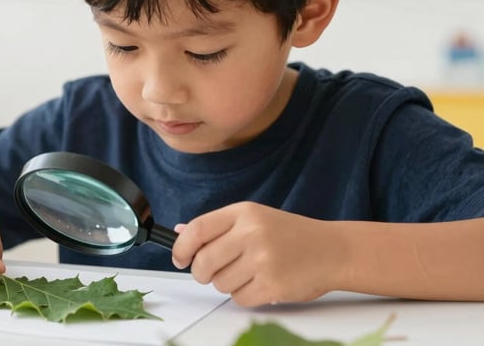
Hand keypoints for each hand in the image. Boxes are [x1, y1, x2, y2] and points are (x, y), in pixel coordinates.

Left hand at [171, 201, 345, 306]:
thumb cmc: (290, 235)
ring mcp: (263, 260)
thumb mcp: (254, 218)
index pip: (197, 230)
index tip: (179, 258)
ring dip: (228, 284)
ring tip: (249, 272)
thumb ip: (217, 226)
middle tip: (211, 272)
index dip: (181, 248)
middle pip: (203, 262)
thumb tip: (180, 232)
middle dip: (202, 272)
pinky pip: (239, 299)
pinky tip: (261, 283)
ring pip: (220, 283)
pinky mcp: (273, 285)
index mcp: (243, 213)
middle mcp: (252, 233)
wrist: (332, 250)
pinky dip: (246, 296)